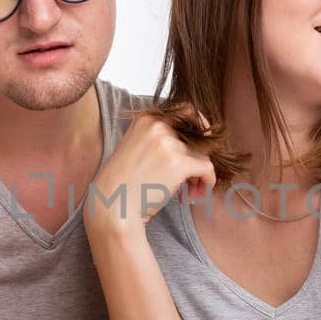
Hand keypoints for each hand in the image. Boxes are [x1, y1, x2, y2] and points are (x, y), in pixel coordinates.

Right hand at [86, 109, 214, 232]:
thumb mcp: (134, 148)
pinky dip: (207, 182)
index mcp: (146, 119)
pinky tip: (195, 194)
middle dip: (198, 158)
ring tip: (189, 192)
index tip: (202, 145)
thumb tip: (193, 143)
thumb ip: (158, 140)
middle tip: (191, 180)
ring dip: (199, 176)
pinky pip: (207, 168)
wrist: (113, 207)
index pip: (186, 112)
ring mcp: (169, 144)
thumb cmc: (121, 185)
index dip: (200, 128)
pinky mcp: (179, 164)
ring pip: (202, 155)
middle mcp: (158, 126)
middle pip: (197, 137)